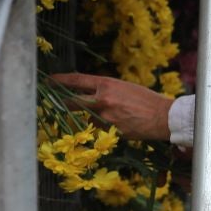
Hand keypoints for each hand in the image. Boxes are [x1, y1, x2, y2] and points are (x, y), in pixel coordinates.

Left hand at [52, 73, 176, 143]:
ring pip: (86, 117)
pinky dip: (103, 127)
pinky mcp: (107, 131)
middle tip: (56, 103)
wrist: (162, 117)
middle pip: (71, 102)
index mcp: (106, 84)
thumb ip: (105, 90)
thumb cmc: (146, 99)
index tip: (49, 80)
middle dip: (62, 103)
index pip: (76, 80)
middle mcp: (102, 99)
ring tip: (111, 116)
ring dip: (91, 117)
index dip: (60, 80)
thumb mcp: (124, 87)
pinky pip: (98, 129)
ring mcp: (103, 116)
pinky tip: (119, 125)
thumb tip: (90, 93)